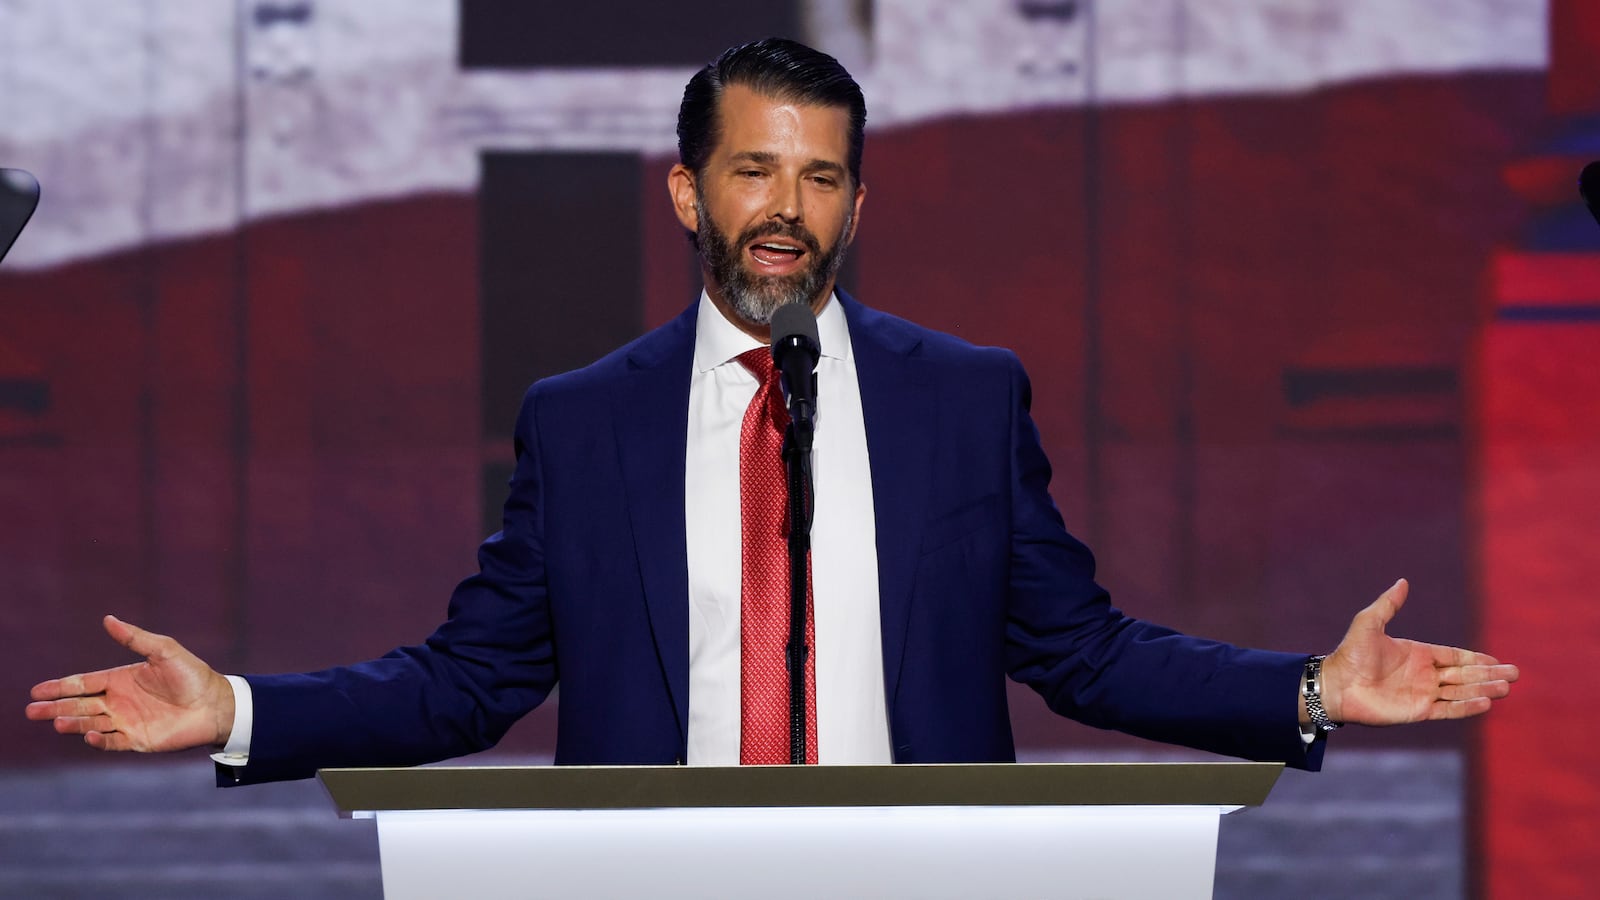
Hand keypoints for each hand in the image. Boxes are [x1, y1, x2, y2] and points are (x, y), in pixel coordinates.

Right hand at [24, 615, 234, 751]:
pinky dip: (99, 740)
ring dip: (73, 724)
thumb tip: (108, 618)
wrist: (215, 704)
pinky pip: (112, 742)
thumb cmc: (192, 675)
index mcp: (121, 680)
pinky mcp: (138, 740)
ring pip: (90, 724)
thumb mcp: (164, 650)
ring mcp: (127, 722)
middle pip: (79, 706)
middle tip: (32, 711)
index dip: (60, 687)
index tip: (37, 690)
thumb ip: (135, 637)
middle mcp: (119, 702)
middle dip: (55, 708)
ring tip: (56, 722)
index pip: (83, 683)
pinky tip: (90, 734)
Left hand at [1317, 579, 1518, 725]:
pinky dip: (1467, 707)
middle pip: (1464, 675)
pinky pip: (1448, 710)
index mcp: (1417, 654)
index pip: (1454, 656)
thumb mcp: (1369, 623)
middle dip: (1489, 674)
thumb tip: (1403, 581)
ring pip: (1461, 692)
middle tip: (1515, 674)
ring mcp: (1422, 694)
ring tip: (1506, 688)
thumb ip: (1389, 604)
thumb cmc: (1350, 654)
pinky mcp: (1417, 711)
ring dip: (1484, 689)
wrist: (1336, 685)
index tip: (1497, 661)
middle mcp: (1423, 675)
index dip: (1476, 659)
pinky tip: (1485, 702)